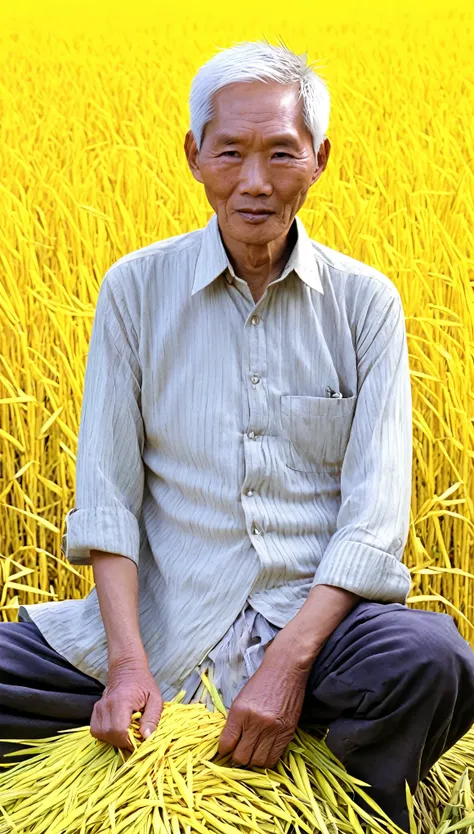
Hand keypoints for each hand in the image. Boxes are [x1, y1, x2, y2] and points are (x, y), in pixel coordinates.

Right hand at [90, 657, 162, 750]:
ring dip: (116, 739)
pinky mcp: (95, 712)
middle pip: (110, 735)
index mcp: (121, 700)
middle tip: (136, 737)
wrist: (127, 670)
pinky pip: (97, 731)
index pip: (119, 730)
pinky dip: (108, 735)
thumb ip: (152, 718)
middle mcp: (106, 705)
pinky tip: (119, 728)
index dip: (130, 741)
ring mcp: (98, 708)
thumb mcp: (155, 699)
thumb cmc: (143, 684)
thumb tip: (146, 737)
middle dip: (124, 742)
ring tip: (128, 731)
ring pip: (102, 735)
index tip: (141, 741)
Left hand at [217, 635, 313, 768]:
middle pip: (241, 757)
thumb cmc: (261, 683)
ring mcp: (273, 729)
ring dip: (252, 761)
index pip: (227, 744)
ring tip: (251, 754)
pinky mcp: (287, 733)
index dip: (223, 752)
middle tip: (238, 754)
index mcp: (240, 712)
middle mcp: (256, 723)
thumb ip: (234, 723)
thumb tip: (227, 746)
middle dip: (237, 759)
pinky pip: (274, 758)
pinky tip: (263, 753)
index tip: (224, 752)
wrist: (285, 670)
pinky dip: (266, 760)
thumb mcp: (241, 700)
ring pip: (257, 761)